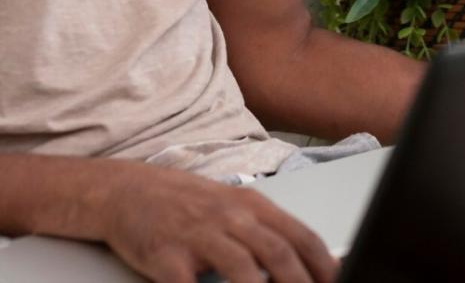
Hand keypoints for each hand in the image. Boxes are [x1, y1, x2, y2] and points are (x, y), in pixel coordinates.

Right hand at [92, 160, 337, 282]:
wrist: (126, 191)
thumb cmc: (185, 203)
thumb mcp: (231, 206)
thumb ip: (266, 231)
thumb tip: (307, 263)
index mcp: (250, 205)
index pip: (300, 236)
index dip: (324, 265)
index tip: (338, 282)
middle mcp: (229, 218)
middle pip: (278, 254)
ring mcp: (198, 236)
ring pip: (242, 270)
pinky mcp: (167, 256)